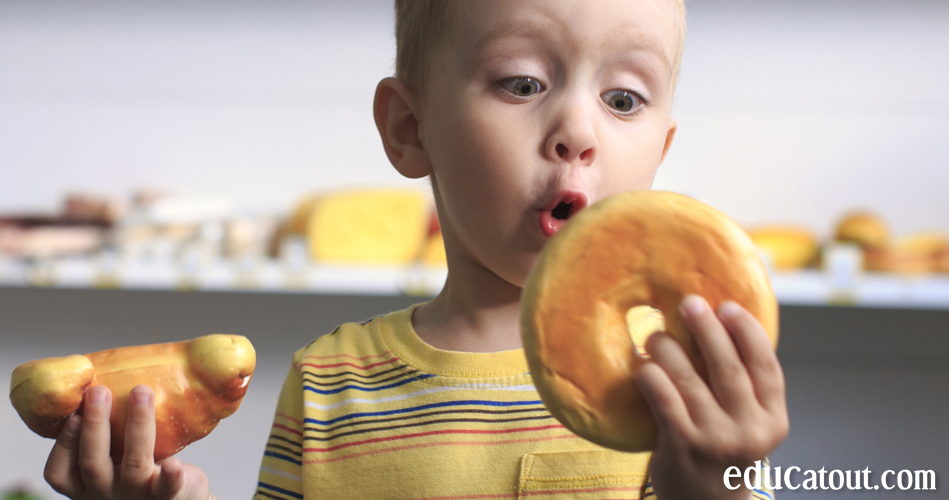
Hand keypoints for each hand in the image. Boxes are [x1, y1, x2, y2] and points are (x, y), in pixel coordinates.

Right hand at [44, 385, 214, 499]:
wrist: (183, 497)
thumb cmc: (145, 471)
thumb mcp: (116, 459)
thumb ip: (107, 434)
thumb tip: (99, 376)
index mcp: (88, 486)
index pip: (60, 472)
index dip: (63, 444)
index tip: (72, 414)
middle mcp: (107, 494)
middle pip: (93, 463)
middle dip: (94, 424)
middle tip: (98, 391)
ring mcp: (137, 496)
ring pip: (133, 464)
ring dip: (137, 425)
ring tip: (141, 391)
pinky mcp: (168, 497)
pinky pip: (167, 488)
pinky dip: (170, 475)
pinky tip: (174, 463)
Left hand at [636, 295, 788, 499]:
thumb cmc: (721, 454)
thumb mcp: (747, 427)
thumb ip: (742, 389)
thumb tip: (717, 326)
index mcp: (774, 421)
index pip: (767, 367)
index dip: (747, 332)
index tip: (727, 306)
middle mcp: (750, 430)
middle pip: (728, 367)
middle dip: (707, 329)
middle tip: (688, 303)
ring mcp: (717, 439)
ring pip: (690, 378)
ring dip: (669, 348)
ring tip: (654, 334)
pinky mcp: (683, 446)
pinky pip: (664, 397)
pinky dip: (651, 375)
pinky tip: (640, 364)